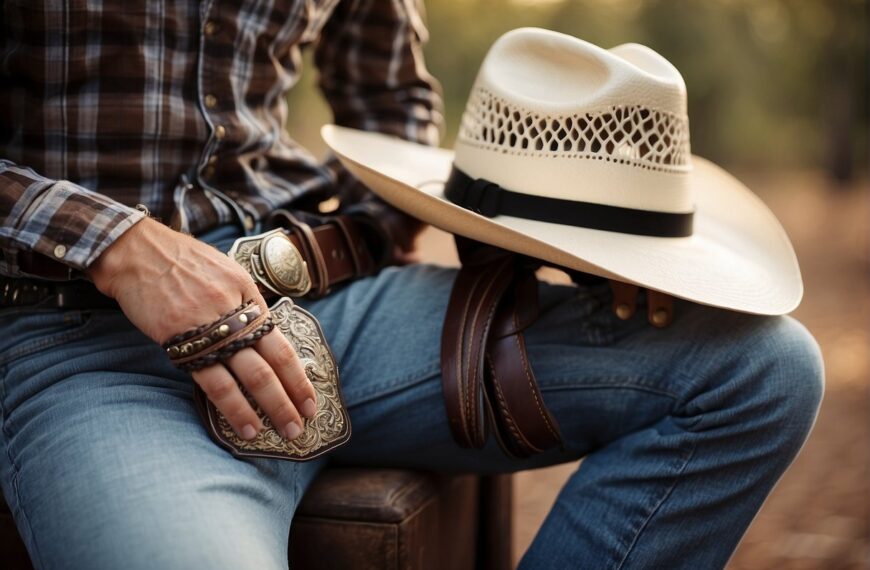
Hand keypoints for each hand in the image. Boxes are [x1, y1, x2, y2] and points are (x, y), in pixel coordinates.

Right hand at [87, 217, 316, 440]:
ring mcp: (208, 330)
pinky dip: (231, 405)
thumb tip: (267, 337)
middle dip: (289, 400)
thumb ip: (249, 304)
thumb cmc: (185, 261)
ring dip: (267, 408)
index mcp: (250, 297)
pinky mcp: (180, 341)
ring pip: (247, 377)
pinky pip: (211, 380)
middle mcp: (235, 315)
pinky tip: (243, 423)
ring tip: (280, 431)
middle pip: (270, 366)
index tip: (310, 400)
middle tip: (300, 426)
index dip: (298, 377)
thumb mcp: (229, 273)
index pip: (282, 346)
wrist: (138, 252)